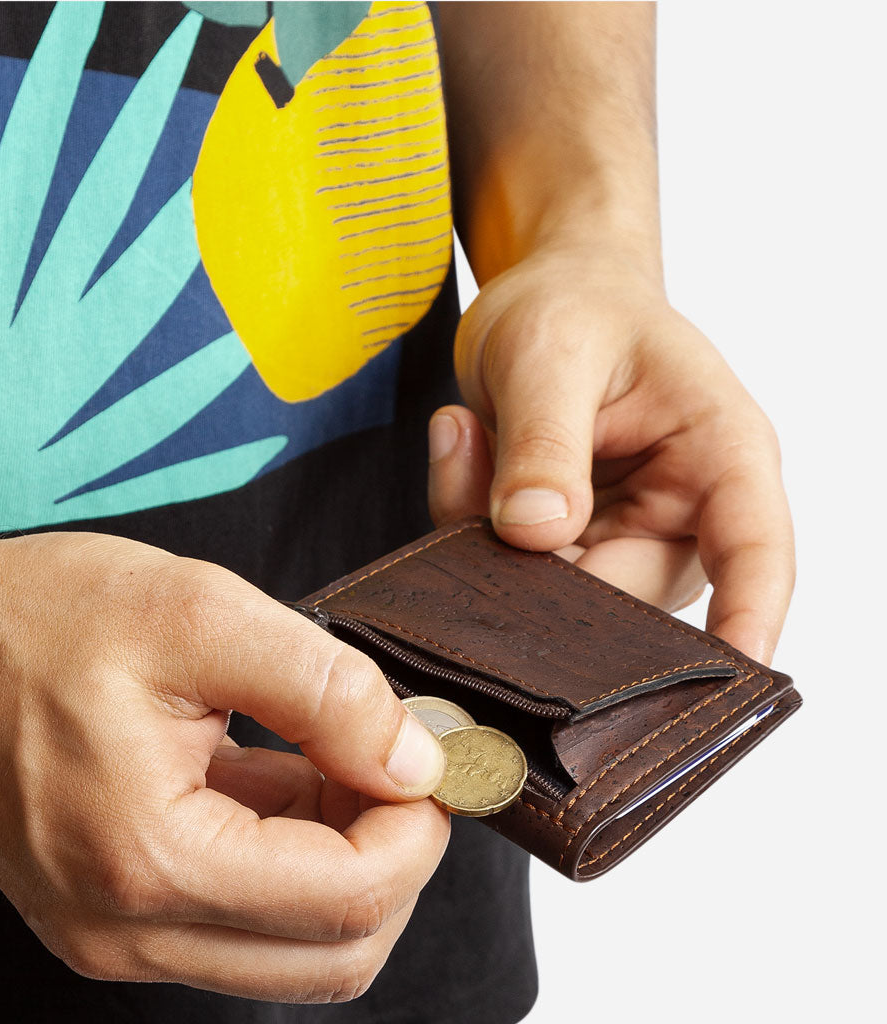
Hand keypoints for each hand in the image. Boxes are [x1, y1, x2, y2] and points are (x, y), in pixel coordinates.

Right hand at [0, 519, 447, 1001]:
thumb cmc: (37, 618)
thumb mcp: (200, 614)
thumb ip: (324, 690)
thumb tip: (416, 757)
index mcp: (149, 861)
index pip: (348, 899)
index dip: (419, 826)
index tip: (434, 753)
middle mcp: (127, 931)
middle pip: (333, 952)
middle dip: (395, 855)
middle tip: (395, 758)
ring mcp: (116, 933)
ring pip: (294, 946)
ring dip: (347, 858)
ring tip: (336, 755)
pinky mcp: (113, 912)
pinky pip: (241, 917)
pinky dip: (291, 856)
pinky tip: (288, 774)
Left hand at [427, 242, 793, 662]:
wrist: (545, 300)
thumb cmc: (574, 307)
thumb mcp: (552, 352)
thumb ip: (545, 443)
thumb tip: (535, 533)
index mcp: (720, 454)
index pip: (757, 551)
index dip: (752, 616)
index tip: (738, 673)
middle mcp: (682, 514)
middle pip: (622, 596)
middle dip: (537, 565)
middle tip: (475, 474)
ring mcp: (622, 539)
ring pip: (555, 594)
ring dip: (488, 538)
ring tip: (471, 438)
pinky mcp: (568, 550)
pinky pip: (511, 573)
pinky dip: (468, 526)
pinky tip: (465, 449)